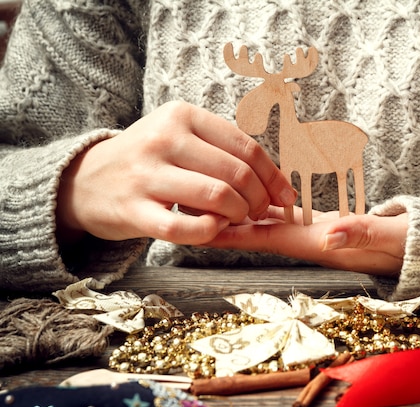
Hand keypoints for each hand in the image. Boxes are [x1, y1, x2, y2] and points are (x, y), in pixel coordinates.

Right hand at [56, 101, 296, 244]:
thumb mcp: (181, 137)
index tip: (285, 197)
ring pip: (217, 197)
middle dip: (259, 199)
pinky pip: (185, 228)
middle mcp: (164, 139)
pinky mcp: (133, 209)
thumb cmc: (150, 160)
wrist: (88, 180)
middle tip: (259, 212)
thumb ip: (223, 150)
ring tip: (235, 218)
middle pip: (236, 173)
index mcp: (183, 115)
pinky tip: (212, 228)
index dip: (273, 176)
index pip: (246, 147)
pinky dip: (210, 232)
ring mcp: (146, 174)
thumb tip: (278, 181)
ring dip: (238, 214)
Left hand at [205, 207, 407, 275]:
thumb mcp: (387, 238)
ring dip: (237, 208)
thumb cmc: (404, 245)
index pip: (264, 236)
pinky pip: (284, 211)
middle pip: (255, 229)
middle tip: (186, 200)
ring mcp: (312, 231)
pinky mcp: (320, 222)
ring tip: (205, 192)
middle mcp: (307, 238)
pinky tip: (247, 189)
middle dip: (223, 217)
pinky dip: (263, 200)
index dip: (231, 231)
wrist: (418, 248)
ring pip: (266, 219)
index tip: (198, 222)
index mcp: (315, 243)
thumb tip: (329, 233)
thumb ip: (362, 233)